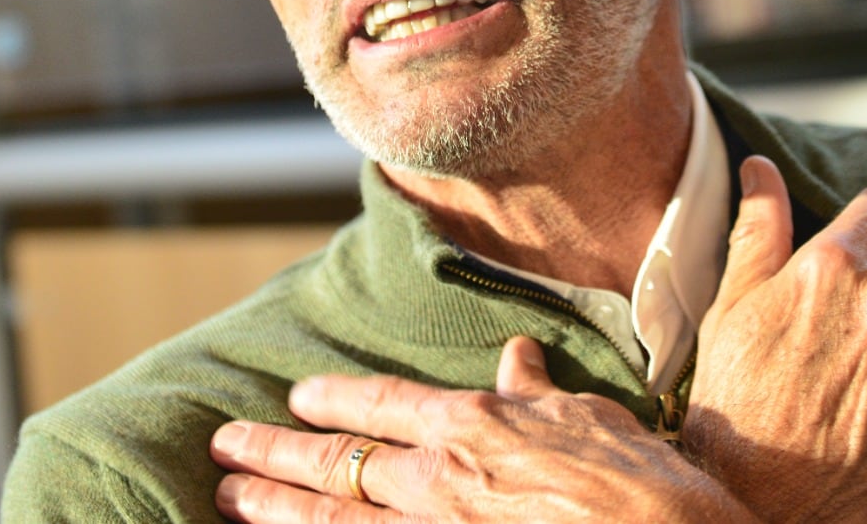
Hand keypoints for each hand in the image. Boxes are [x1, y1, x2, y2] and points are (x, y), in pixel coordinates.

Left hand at [211, 336, 759, 522]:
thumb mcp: (593, 421)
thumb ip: (540, 393)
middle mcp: (443, 482)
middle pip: (339, 465)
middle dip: (274, 455)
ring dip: (276, 510)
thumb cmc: (644, 487)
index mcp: (478, 429)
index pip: (385, 404)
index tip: (297, 393)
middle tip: (223, 447)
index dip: (335, 398)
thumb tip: (516, 358)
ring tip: (229, 498)